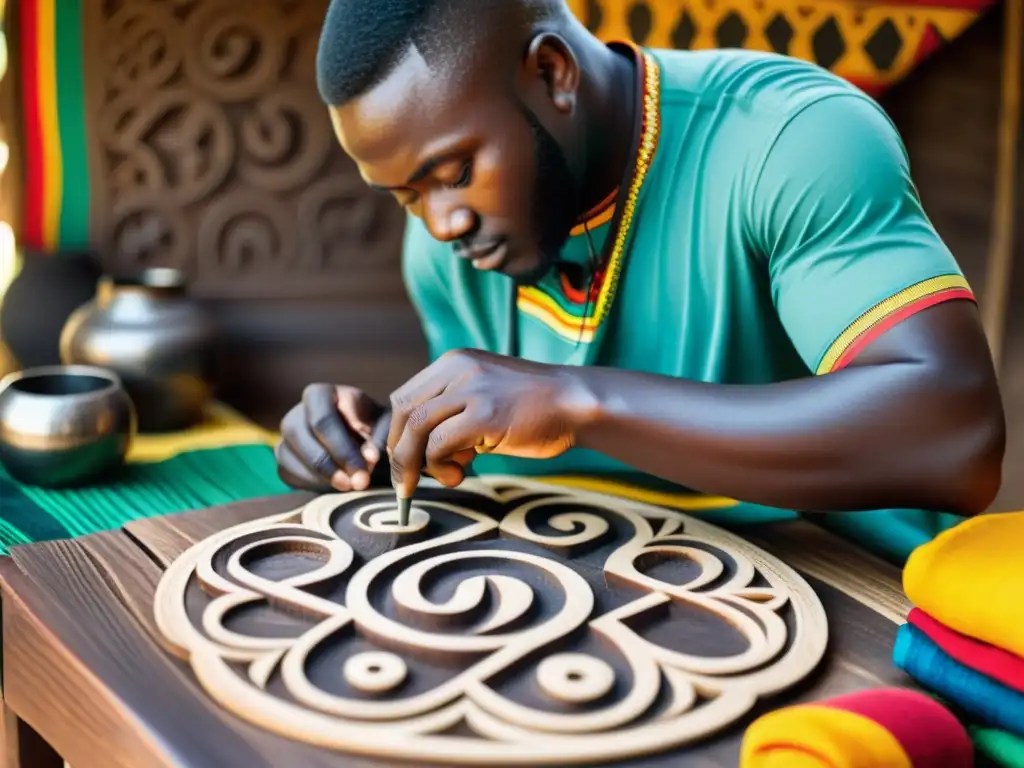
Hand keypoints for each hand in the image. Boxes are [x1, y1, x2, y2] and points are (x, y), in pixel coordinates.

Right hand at [276, 384, 389, 491]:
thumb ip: (379, 438)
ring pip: (290, 456)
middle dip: (331, 464)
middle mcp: (297, 411)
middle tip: (357, 482)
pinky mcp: (284, 456)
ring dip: (321, 476)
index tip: (364, 468)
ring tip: (349, 485)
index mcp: (320, 394)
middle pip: (302, 437)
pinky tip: (334, 485)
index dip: (342, 447)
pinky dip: (310, 482)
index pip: (322, 419)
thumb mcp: (384, 426)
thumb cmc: (373, 425)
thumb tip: (369, 457)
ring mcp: (287, 435)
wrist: (361, 438)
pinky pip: (287, 471)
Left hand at [387, 349, 586, 495]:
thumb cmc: (532, 408)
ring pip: (416, 428)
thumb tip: (421, 454)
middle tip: (406, 482)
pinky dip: (440, 466)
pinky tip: (461, 474)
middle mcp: (457, 369)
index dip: (395, 434)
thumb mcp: (483, 398)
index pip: (405, 397)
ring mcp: (471, 389)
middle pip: (403, 411)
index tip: (403, 462)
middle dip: (399, 452)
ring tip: (442, 480)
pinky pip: (440, 444)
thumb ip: (453, 416)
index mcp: (454, 362)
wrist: (575, 403)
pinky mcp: (485, 414)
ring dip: (414, 464)